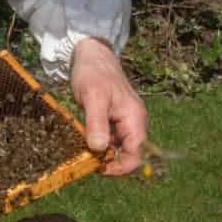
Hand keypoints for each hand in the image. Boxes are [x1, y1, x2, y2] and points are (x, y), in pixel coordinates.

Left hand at [70, 38, 147, 175]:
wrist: (92, 54)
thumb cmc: (93, 72)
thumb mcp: (93, 97)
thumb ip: (97, 123)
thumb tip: (98, 149)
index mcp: (134, 118)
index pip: (137, 155)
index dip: (120, 167)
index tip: (98, 168)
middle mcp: (134, 122)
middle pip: (129, 154)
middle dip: (110, 161)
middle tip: (88, 160)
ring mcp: (124, 121)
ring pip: (119, 148)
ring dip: (103, 153)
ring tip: (84, 150)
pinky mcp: (114, 119)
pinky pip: (111, 139)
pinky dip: (99, 143)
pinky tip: (85, 139)